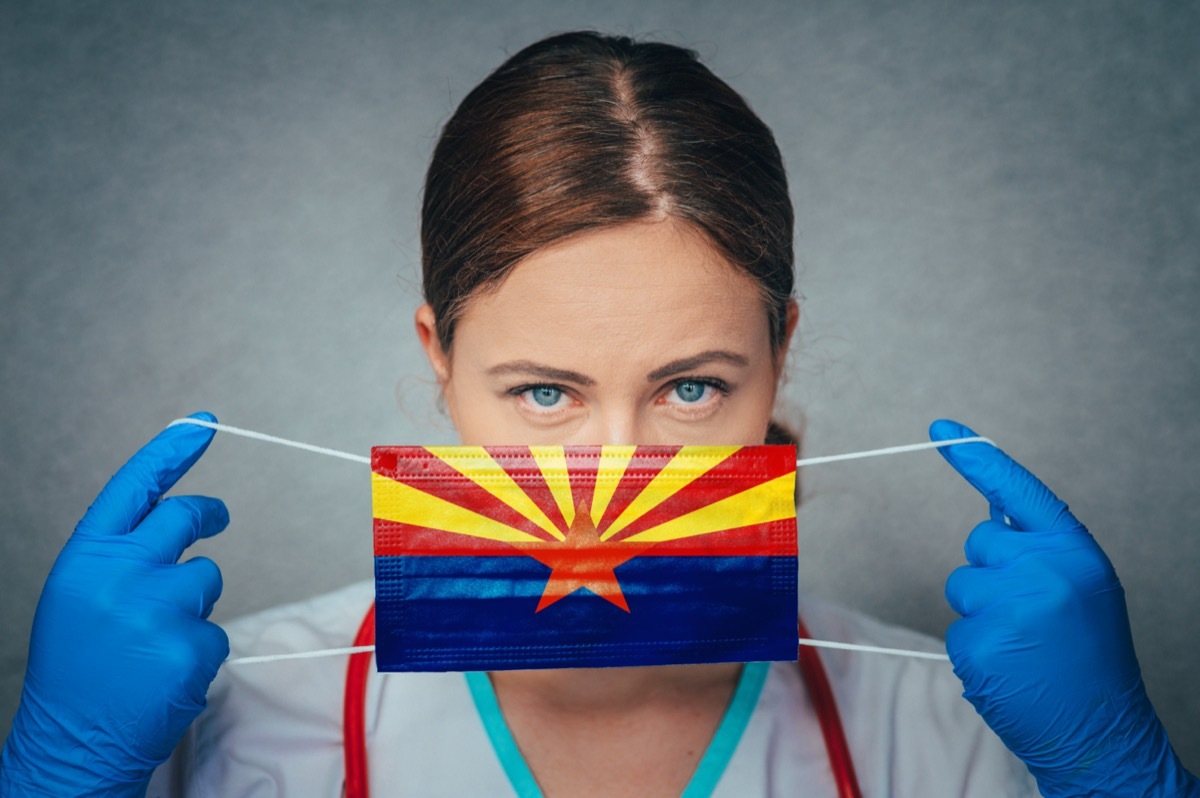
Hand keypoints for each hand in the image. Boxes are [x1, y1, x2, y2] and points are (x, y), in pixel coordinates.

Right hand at [1, 413, 229, 796]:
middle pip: (185, 517)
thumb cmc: (78, 667)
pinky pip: (216, 630)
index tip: (203, 423)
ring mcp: (156, 608)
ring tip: (152, 643)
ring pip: (208, 577)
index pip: (135, 486)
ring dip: (194, 604)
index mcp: (86, 557)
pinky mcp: (189, 644)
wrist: (71, 742)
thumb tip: (178, 513)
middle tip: (216, 518)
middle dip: (206, 515)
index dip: (171, 451)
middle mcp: (118, 574)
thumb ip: (121, 554)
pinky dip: (198, 650)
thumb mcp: (81, 596)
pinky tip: (164, 673)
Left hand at [930, 420, 1196, 796]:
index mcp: (1073, 553)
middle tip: (1030, 614)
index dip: (977, 458)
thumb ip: (1041, 549)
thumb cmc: (1090, 658)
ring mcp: (1009, 608)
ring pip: (961, 586)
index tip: (940, 428)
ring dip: (981, 613)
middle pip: (979, 543)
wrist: (1104, 732)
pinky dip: (975, 650)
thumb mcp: (1081, 588)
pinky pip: (956, 629)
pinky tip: (1010, 668)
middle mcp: (1043, 572)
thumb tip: (993, 513)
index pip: (1018, 491)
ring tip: (1023, 645)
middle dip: (992, 572)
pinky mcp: (980, 644)